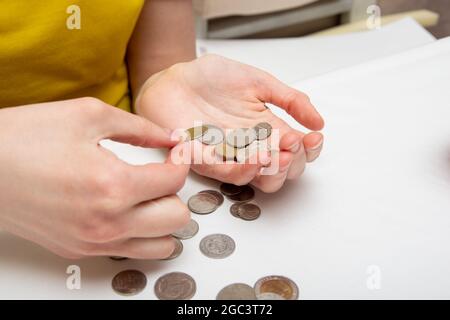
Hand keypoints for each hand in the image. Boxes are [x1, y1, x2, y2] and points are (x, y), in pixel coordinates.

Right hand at [0, 98, 189, 258]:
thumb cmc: (24, 138)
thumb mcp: (88, 115)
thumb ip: (140, 127)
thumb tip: (170, 137)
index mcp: (112, 184)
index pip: (174, 181)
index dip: (181, 160)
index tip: (175, 152)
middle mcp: (107, 221)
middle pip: (177, 218)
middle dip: (176, 192)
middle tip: (161, 175)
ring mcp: (93, 241)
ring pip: (161, 245)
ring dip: (164, 219)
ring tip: (150, 197)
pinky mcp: (80, 249)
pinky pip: (130, 252)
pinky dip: (141, 234)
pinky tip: (128, 212)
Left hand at [136, 54, 323, 191]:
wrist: (176, 79)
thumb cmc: (212, 79)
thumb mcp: (258, 82)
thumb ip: (289, 99)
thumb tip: (318, 121)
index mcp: (267, 129)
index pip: (296, 151)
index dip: (309, 150)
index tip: (313, 137)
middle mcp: (252, 147)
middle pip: (282, 172)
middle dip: (294, 163)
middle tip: (294, 146)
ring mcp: (230, 156)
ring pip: (259, 179)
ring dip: (274, 170)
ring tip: (281, 154)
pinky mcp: (206, 159)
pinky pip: (228, 174)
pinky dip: (246, 170)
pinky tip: (258, 157)